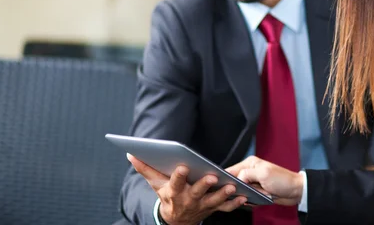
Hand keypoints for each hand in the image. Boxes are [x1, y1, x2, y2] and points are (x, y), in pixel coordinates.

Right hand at [127, 153, 246, 224]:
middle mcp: (188, 200)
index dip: (179, 176)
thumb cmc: (166, 195)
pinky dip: (235, 203)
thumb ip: (145, 168)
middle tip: (212, 176)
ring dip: (223, 195)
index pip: (175, 183)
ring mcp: (202, 205)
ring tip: (231, 186)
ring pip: (213, 201)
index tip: (183, 166)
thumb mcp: (155, 184)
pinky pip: (225, 208)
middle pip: (197, 192)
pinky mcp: (213, 208)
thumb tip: (130, 154)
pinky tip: (243, 196)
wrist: (176, 219)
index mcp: (174, 192)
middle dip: (204, 185)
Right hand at [226, 156, 303, 205]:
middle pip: (233, 183)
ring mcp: (252, 183)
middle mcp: (249, 172)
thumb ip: (247, 174)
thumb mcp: (263, 174)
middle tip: (243, 194)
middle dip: (236, 190)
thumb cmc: (282, 180)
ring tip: (254, 197)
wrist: (296, 191)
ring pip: (239, 192)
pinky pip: (247, 199)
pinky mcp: (256, 193)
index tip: (219, 187)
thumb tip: (236, 180)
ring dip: (245, 197)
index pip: (230, 170)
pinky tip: (258, 200)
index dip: (224, 178)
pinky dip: (251, 201)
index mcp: (249, 164)